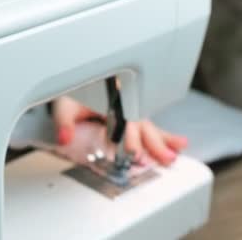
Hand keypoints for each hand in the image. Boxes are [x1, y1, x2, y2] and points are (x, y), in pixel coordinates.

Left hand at [52, 96, 187, 165]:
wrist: (71, 84)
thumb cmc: (70, 94)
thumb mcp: (63, 106)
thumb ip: (64, 122)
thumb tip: (64, 137)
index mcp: (110, 94)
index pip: (124, 117)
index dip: (130, 135)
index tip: (133, 151)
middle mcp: (124, 99)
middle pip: (141, 121)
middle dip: (153, 141)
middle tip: (164, 157)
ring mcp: (130, 107)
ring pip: (148, 123)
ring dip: (162, 140)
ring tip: (175, 153)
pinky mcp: (131, 115)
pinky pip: (148, 125)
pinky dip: (163, 135)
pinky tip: (177, 144)